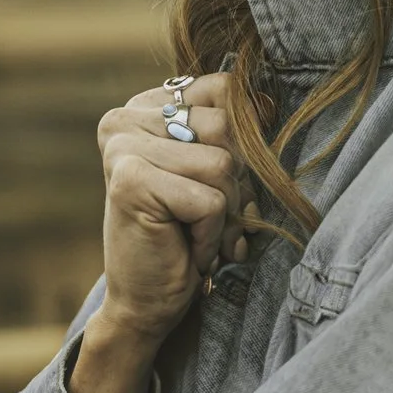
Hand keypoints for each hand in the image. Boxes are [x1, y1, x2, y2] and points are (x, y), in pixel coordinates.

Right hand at [70, 76, 242, 392]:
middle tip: (206, 215)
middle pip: (228, 126)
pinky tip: (185, 247)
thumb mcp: (211, 170)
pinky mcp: (131, 183)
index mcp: (142, 106)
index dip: (245, 137)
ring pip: (223, 164)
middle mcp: (122, 119)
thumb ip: (229, 129)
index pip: (225, 89)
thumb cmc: (185, 235)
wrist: (145, 303)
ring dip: (224, 211)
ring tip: (194, 232)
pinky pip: (211, 200)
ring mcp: (122, 149)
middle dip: (236, 182)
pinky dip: (212, 234)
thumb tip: (270, 101)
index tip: (221, 179)